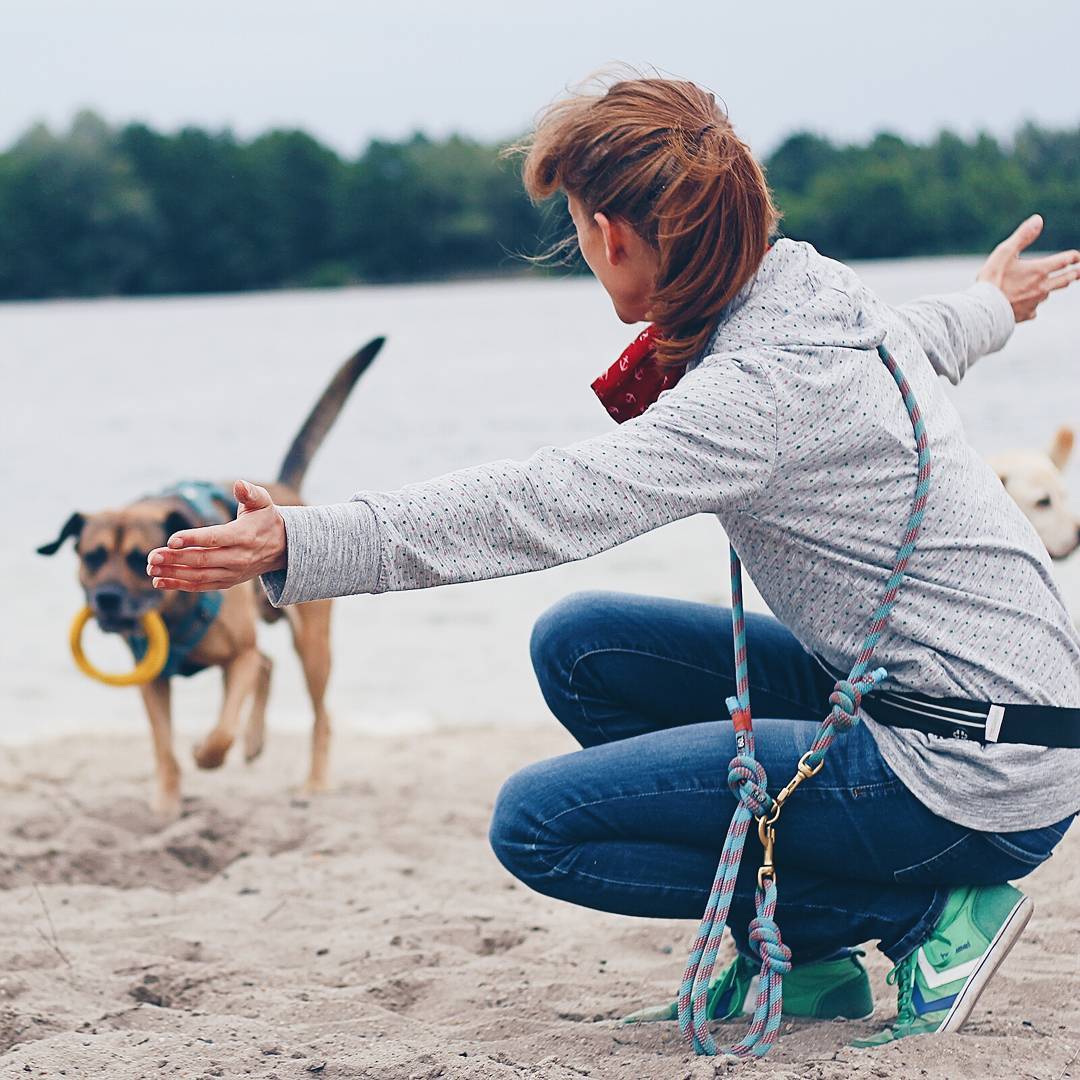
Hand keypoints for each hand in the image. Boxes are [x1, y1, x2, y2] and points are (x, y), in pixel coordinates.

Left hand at [146, 480, 286, 591]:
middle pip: (202, 560)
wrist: (282, 548)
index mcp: (244, 536)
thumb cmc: (266, 520)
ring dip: (173, 573)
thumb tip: (239, 484)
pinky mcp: (227, 581)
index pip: (215, 538)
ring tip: (151, 569)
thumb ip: (250, 493)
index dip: (193, 539)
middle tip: (152, 556)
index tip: (171, 540)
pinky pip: (202, 586)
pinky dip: (180, 585)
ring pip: (199, 576)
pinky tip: (160, 582)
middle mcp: (238, 557)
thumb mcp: (263, 502)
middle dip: (175, 558)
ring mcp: (233, 572)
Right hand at [976, 215, 1079, 321]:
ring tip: (1050, 287)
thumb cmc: (992, 281)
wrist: (983, 312)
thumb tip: (1038, 219)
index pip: (1065, 261)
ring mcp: (1034, 303)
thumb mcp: (1004, 253)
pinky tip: (1028, 307)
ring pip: (1049, 294)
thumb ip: (1022, 236)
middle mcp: (1042, 287)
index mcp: (1039, 270)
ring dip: (1051, 289)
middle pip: (1066, 279)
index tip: (1078, 256)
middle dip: (1075, 274)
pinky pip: (1034, 311)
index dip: (1074, 257)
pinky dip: (1033, 307)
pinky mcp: (1025, 315)